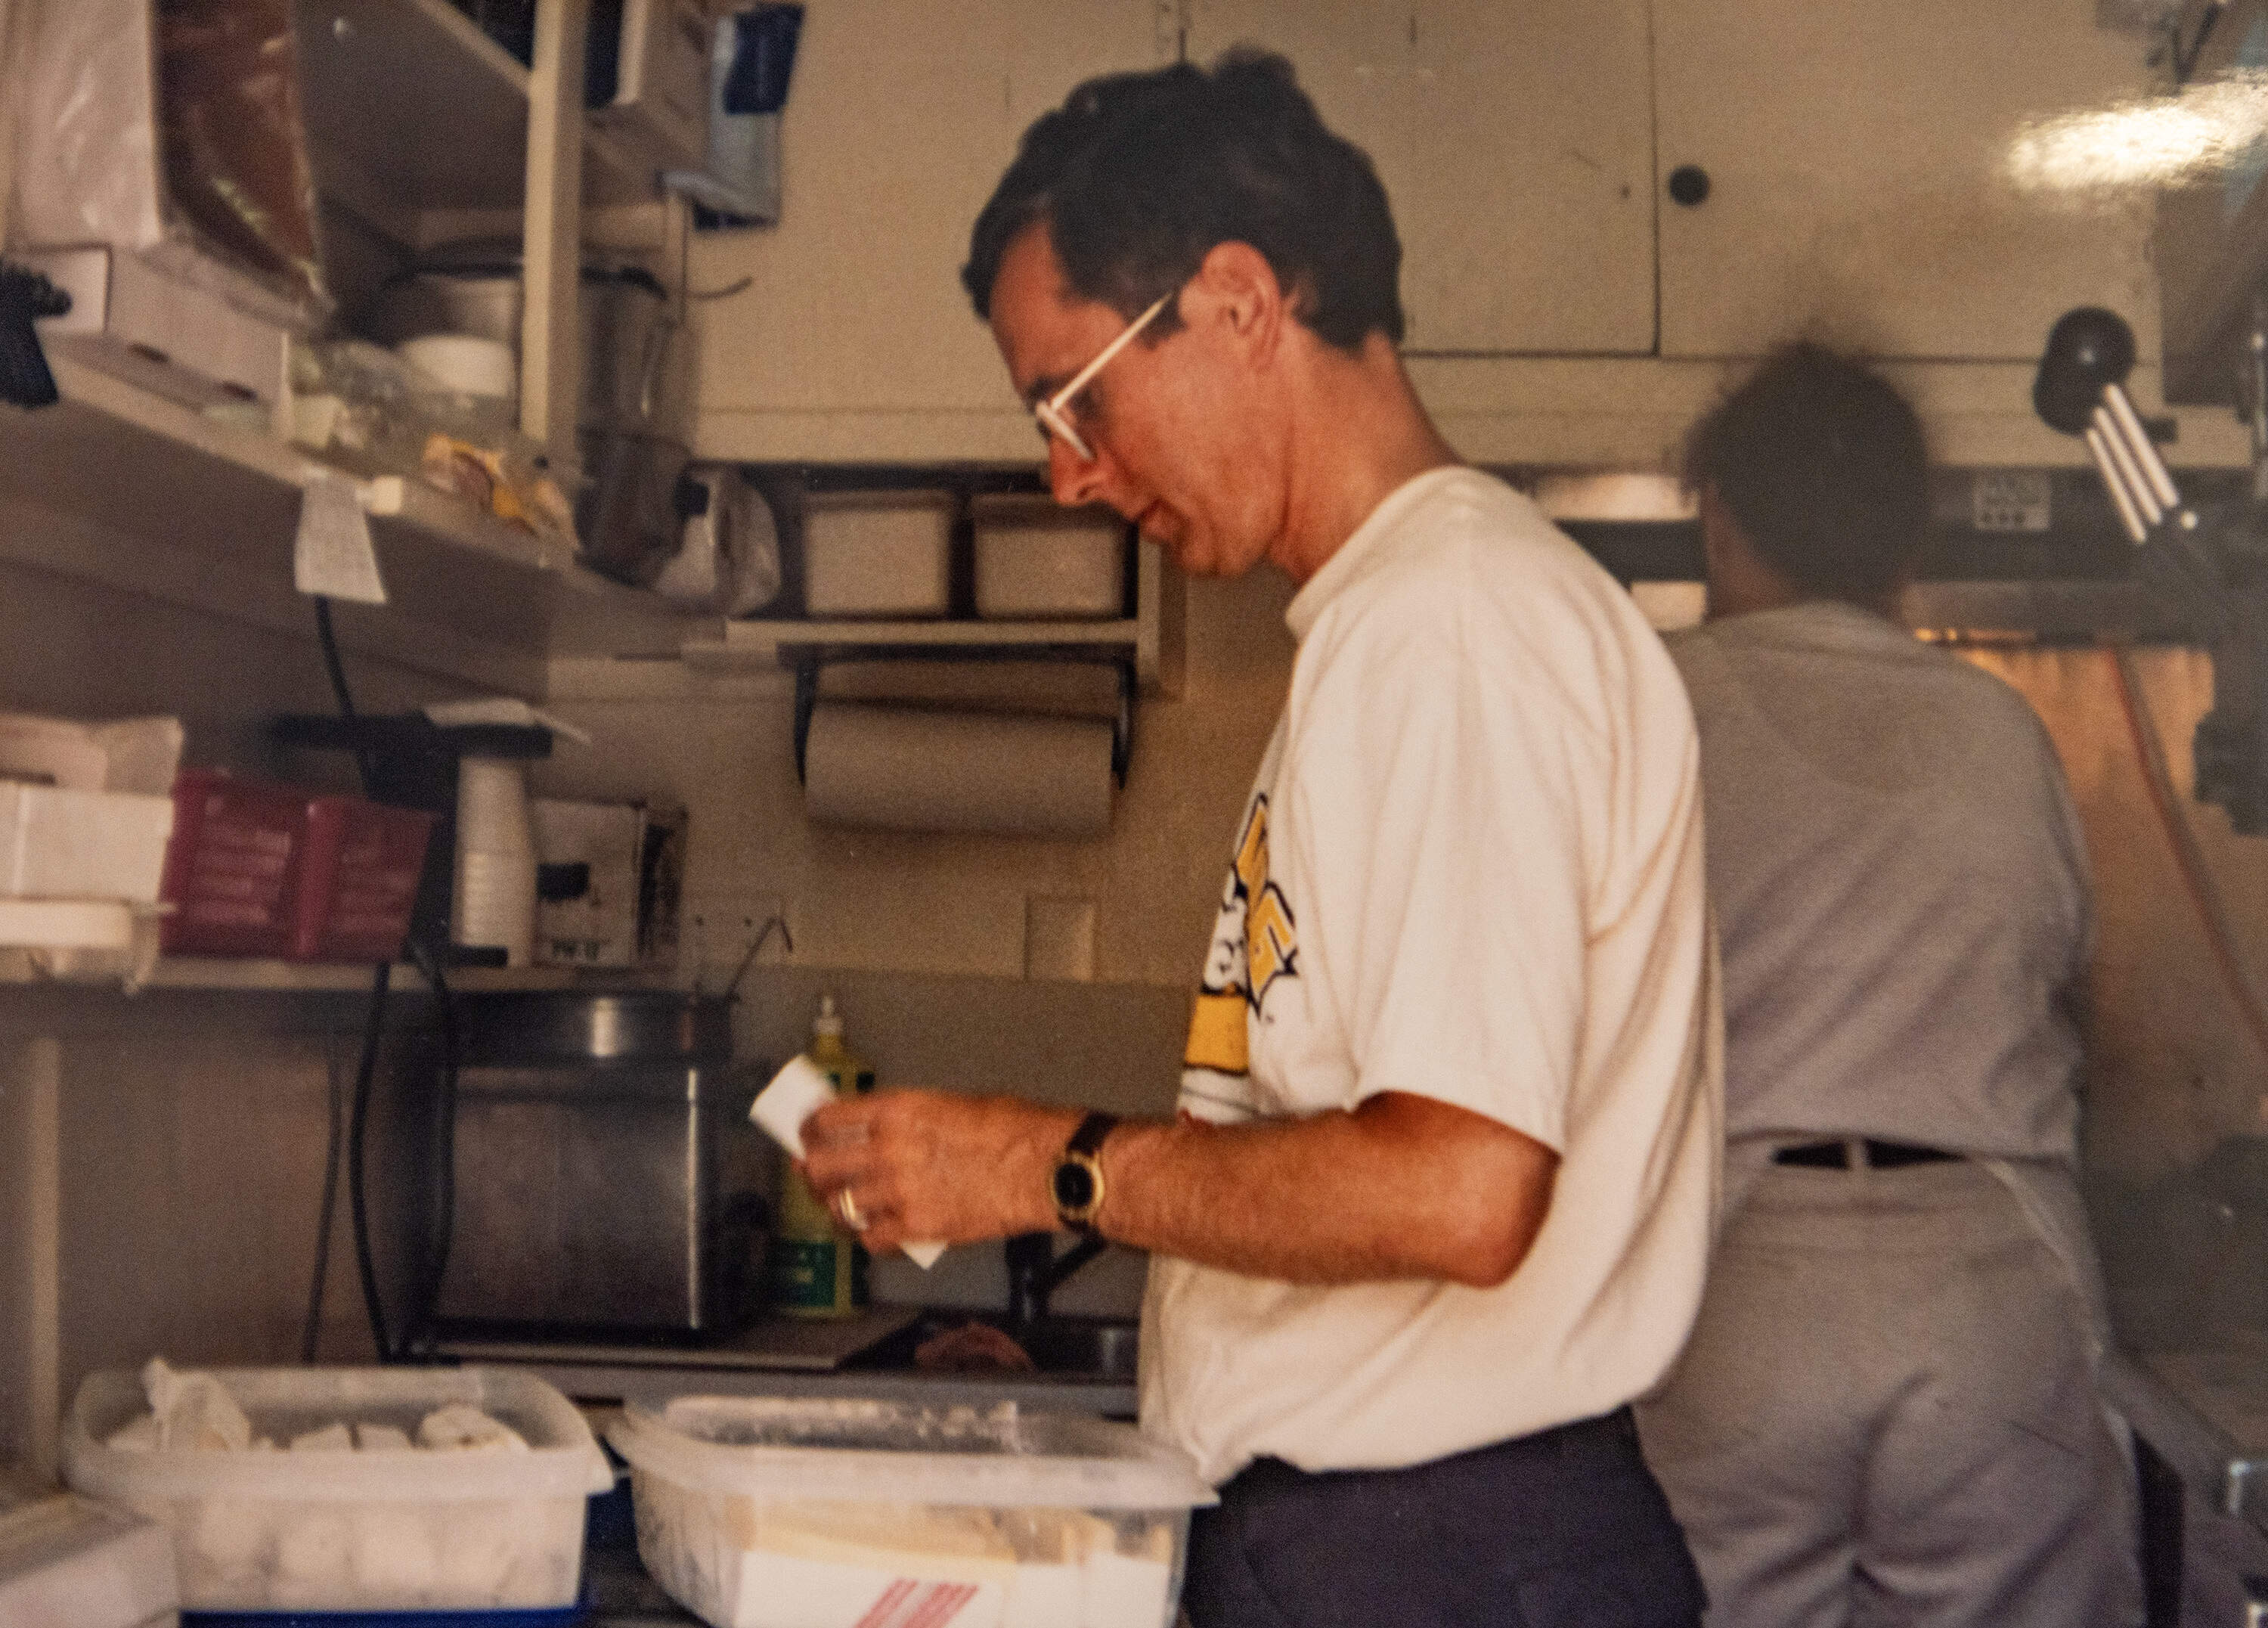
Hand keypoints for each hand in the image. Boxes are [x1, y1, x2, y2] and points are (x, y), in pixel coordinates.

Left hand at [799, 1090, 1080, 1253]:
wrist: (1046, 1167)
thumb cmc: (1015, 1130)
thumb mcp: (953, 1104)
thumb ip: (910, 1118)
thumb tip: (880, 1127)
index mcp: (898, 1110)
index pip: (828, 1119)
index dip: (809, 1128)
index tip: (807, 1133)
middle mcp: (889, 1149)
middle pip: (820, 1165)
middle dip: (810, 1170)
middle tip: (813, 1172)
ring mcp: (899, 1191)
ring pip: (839, 1205)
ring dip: (835, 1206)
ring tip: (839, 1205)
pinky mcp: (917, 1227)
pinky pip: (871, 1238)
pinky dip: (867, 1235)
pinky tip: (873, 1230)